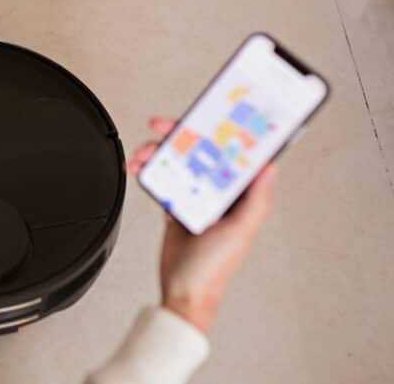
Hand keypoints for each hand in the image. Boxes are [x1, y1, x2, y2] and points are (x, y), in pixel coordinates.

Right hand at [127, 117, 278, 335]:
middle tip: (160, 127)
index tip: (203, 115)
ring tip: (141, 156)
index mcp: (238, 195)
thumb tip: (269, 166)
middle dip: (177, 136)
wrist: (183, 292)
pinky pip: (162, 179)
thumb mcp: (241, 232)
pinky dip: (148, 171)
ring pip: (175, 162)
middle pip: (198, 152)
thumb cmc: (215, 269)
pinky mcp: (176, 205)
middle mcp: (218, 192)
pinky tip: (138, 168)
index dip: (217, 130)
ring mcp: (195, 197)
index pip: (230, 152)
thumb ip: (257, 200)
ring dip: (156, 154)